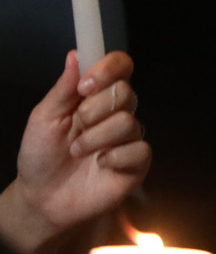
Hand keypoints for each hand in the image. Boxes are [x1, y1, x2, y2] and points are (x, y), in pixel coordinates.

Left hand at [8, 52, 148, 251]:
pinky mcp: (137, 163)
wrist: (41, 199)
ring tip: (77, 151)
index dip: (110, 68)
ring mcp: (129, 138)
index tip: (86, 84)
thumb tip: (75, 54)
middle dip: (94, 110)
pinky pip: (138, 150)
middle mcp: (117, 112)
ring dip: (96, 138)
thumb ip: (63, 89)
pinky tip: (99, 165)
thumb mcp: (43, 119)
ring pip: (128, 122)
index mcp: (97, 96)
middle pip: (125, 92)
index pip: (120, 66)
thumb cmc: (40, 156)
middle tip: (75, 126)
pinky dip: (113, 157)